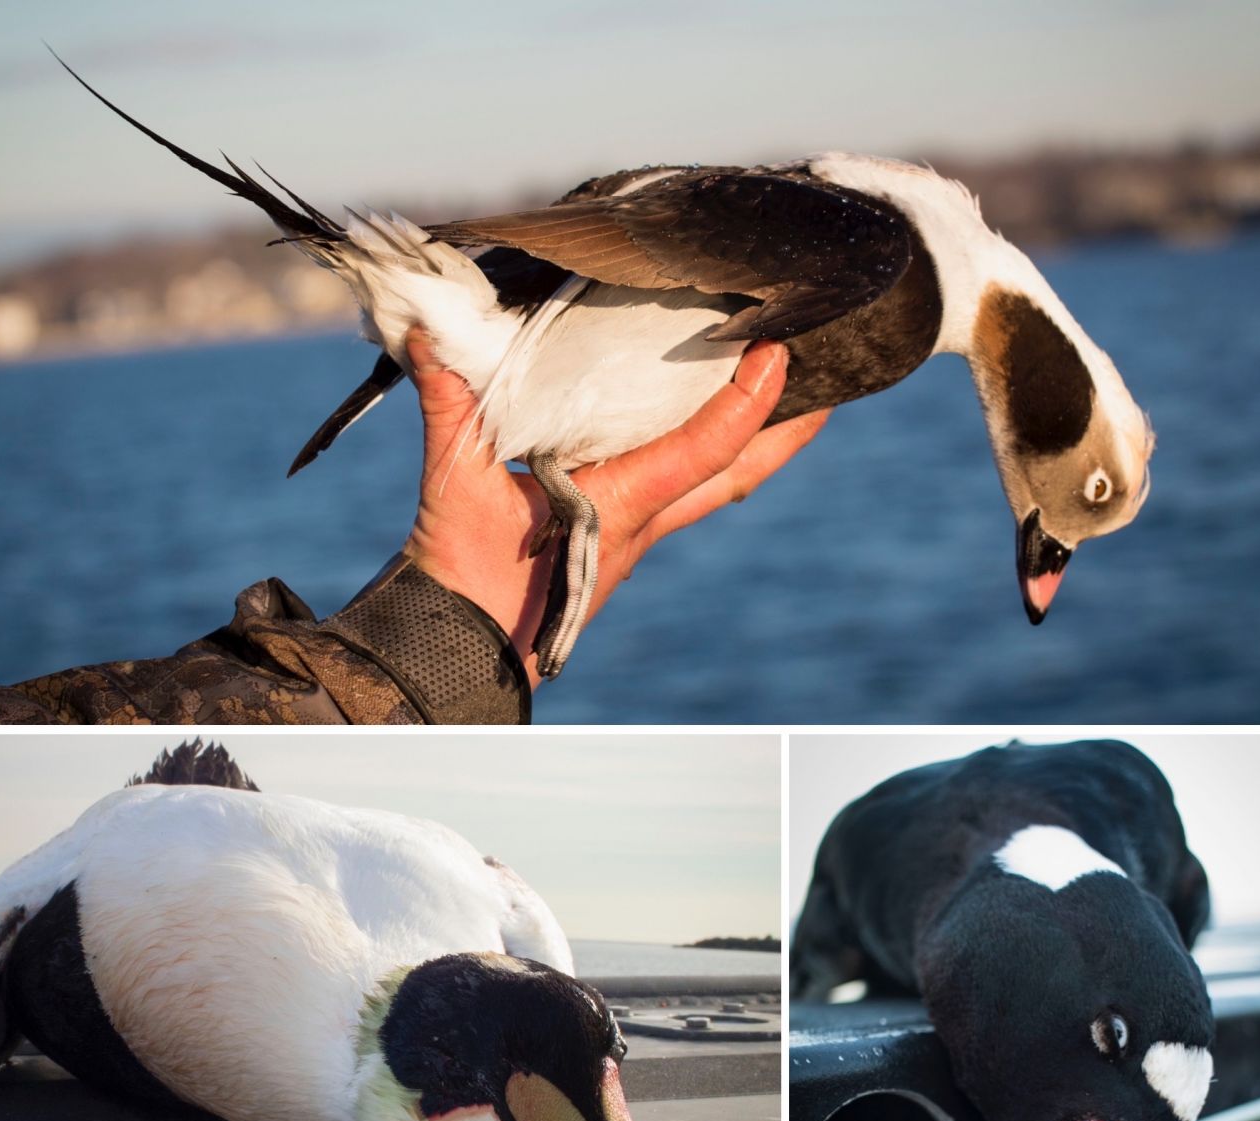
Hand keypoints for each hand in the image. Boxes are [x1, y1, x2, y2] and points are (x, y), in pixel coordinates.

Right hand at [400, 329, 829, 686]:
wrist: (460, 647)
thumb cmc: (462, 577)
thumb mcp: (455, 488)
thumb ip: (448, 407)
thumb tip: (427, 334)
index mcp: (620, 506)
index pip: (706, 448)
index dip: (750, 399)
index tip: (779, 350)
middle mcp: (642, 522)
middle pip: (737, 475)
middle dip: (787, 433)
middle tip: (832, 385)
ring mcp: (635, 536)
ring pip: (715, 487)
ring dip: (754, 445)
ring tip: (786, 399)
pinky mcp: (616, 541)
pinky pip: (681, 491)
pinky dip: (706, 454)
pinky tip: (699, 430)